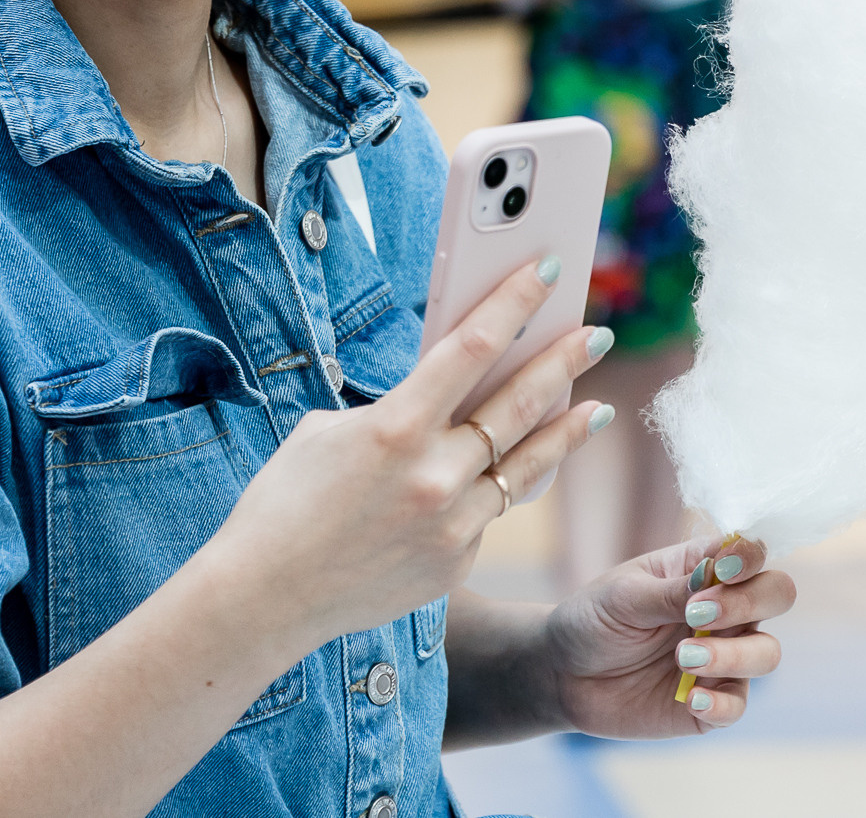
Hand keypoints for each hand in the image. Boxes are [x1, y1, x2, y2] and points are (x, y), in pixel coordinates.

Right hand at [205, 259, 614, 655]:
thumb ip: (394, 411)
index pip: (472, 347)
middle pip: (518, 403)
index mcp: (395, 426)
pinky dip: (499, 487)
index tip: (543, 273)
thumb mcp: (329, 431)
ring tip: (596, 407)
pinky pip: (489, 512)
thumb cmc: (286, 501)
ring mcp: (452, 524)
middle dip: (561, 362)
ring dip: (563, 431)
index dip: (513, 304)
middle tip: (595, 334)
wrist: (269, 592)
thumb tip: (441, 396)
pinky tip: (516, 470)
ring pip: (524, 464)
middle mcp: (434, 474)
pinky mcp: (456, 562)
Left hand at [530, 535, 794, 735]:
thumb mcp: (623, 596)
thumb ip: (671, 590)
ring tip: (682, 657)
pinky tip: (692, 699)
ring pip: (767, 653)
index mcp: (703, 571)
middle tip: (698, 614)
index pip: (751, 553)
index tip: (724, 570)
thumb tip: (718, 577)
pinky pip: (738, 706)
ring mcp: (723, 658)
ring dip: (733, 655)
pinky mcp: (712, 703)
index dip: (749, 557)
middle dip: (750, 602)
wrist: (562, 673)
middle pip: (777, 595)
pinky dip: (721, 703)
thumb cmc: (593, 620)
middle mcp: (724, 612)